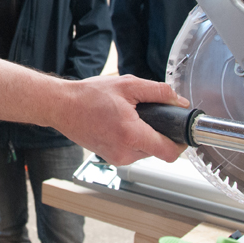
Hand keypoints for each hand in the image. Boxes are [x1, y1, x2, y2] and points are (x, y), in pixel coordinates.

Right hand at [53, 75, 188, 166]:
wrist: (62, 106)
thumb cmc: (89, 95)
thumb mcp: (128, 84)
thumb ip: (158, 91)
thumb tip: (179, 101)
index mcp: (131, 135)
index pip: (169, 152)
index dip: (180, 143)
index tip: (181, 132)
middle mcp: (125, 152)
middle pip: (158, 150)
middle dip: (159, 133)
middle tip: (150, 114)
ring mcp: (117, 158)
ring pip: (145, 151)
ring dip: (145, 136)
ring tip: (131, 117)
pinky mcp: (110, 158)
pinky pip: (132, 151)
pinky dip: (133, 139)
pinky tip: (121, 124)